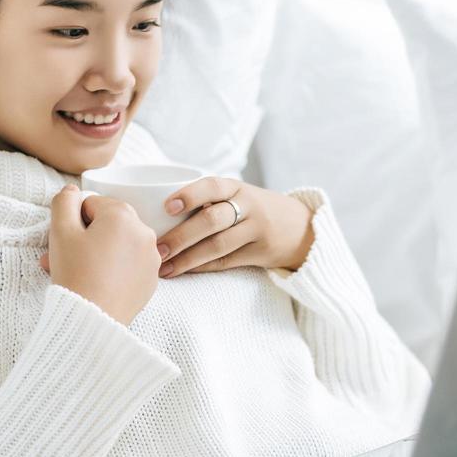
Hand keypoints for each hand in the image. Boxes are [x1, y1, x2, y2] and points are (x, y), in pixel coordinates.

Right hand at [38, 187, 160, 325]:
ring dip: (98, 253)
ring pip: (119, 245)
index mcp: (122, 214)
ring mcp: (151, 256)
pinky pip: (130, 264)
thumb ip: (64, 202)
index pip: (92, 204)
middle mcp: (144, 231)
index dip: (74, 221)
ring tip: (78, 272)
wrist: (92, 319)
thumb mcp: (60, 231)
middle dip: (86, 237)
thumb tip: (72, 191)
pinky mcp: (152, 278)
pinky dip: (115, 268)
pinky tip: (98, 282)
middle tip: (65, 257)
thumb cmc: (76, 273)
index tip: (67, 240)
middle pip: (108, 224)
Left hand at [155, 177, 314, 278]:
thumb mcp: (238, 195)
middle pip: (212, 220)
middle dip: (181, 236)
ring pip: (218, 246)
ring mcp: (256, 231)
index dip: (189, 195)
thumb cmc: (254, 209)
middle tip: (156, 248)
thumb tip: (155, 209)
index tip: (166, 206)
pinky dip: (202, 267)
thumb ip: (209, 199)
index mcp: (237, 187)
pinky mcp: (260, 253)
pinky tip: (183, 271)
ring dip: (187, 258)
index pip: (212, 186)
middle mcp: (249, 206)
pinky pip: (226, 261)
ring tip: (163, 267)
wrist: (302, 228)